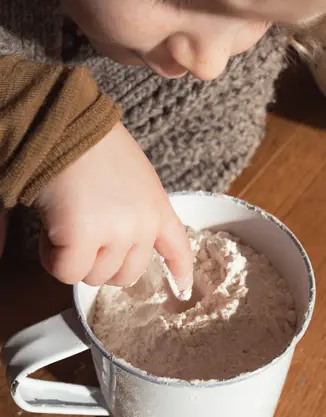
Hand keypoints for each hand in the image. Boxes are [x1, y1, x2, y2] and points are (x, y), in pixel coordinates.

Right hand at [35, 122, 192, 291]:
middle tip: (83, 234)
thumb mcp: (136, 178)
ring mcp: (115, 232)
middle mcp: (143, 225)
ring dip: (75, 258)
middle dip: (101, 263)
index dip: (180, 271)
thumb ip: (138, 211)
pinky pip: (66, 272)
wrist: (70, 127)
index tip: (183, 288)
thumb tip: (119, 244)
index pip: (177, 248)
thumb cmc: (96, 147)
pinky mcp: (82, 236)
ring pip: (94, 277)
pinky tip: (51, 229)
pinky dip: (52, 257)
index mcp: (158, 208)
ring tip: (66, 222)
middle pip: (126, 276)